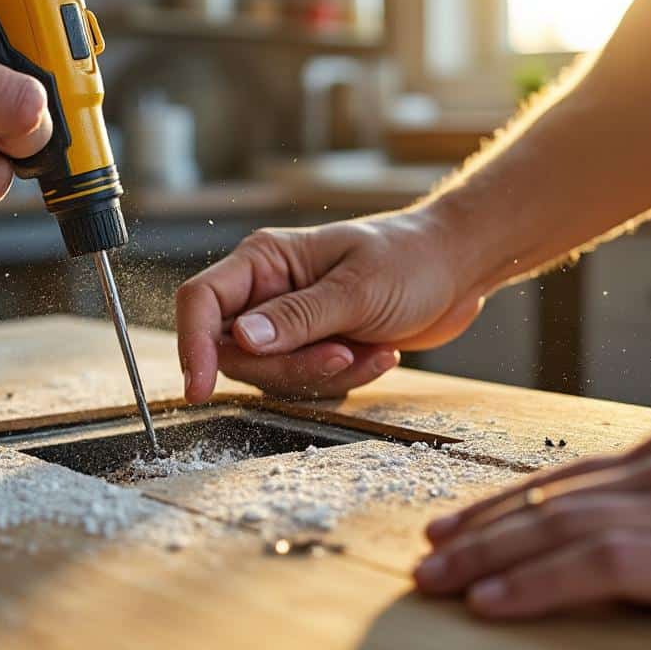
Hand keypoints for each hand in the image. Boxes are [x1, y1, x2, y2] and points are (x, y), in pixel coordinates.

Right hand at [175, 209, 484, 402]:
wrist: (457, 268)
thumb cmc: (411, 260)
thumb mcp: (357, 290)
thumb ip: (298, 318)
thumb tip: (239, 340)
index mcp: (264, 261)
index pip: (201, 302)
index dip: (193, 346)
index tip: (200, 389)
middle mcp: (267, 292)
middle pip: (236, 353)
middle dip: (290, 367)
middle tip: (341, 354)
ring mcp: (290, 324)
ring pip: (273, 376)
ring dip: (326, 375)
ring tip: (373, 349)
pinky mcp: (314, 348)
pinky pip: (308, 384)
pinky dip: (346, 380)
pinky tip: (381, 353)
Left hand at [414, 423, 650, 626]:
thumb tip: (620, 527)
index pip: (561, 481)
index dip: (498, 507)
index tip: (451, 528)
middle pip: (547, 503)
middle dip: (478, 534)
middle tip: (424, 561)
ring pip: (561, 530)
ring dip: (490, 558)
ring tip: (439, 581)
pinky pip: (607, 566)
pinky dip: (543, 581)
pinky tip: (500, 601)